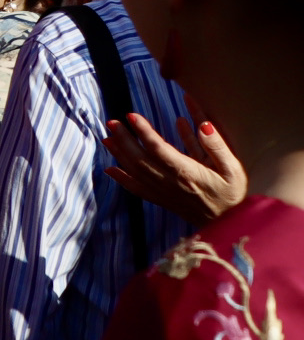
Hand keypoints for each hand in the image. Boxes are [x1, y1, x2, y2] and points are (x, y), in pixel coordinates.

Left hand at [103, 114, 246, 227]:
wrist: (229, 223)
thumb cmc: (233, 193)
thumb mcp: (233, 168)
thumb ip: (218, 146)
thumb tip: (203, 125)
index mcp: (187, 173)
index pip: (158, 149)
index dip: (143, 132)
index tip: (131, 116)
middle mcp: (170, 183)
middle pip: (140, 159)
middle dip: (124, 139)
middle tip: (112, 122)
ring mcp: (163, 192)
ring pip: (135, 172)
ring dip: (119, 154)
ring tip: (106, 138)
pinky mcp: (161, 200)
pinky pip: (137, 188)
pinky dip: (122, 178)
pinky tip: (109, 169)